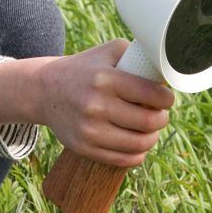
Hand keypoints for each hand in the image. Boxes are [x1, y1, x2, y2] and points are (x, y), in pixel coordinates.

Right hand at [37, 39, 173, 166]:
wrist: (45, 91)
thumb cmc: (83, 70)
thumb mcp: (104, 53)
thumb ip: (134, 54)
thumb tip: (164, 67)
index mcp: (104, 78)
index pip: (151, 94)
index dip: (166, 98)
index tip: (166, 98)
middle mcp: (96, 105)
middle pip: (148, 122)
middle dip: (161, 118)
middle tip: (159, 113)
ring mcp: (90, 129)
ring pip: (140, 144)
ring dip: (152, 137)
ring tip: (149, 128)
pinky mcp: (85, 148)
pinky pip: (124, 159)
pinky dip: (138, 153)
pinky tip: (137, 142)